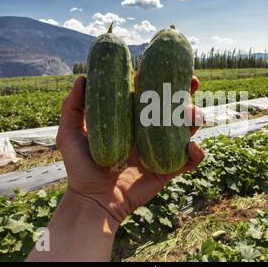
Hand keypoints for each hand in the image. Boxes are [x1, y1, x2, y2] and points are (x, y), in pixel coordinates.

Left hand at [56, 76, 204, 222]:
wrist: (93, 201)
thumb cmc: (80, 168)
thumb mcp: (70, 134)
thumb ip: (73, 107)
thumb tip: (83, 77)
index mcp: (130, 120)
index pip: (149, 94)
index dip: (161, 78)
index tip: (168, 65)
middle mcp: (148, 132)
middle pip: (173, 107)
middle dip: (187, 92)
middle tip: (192, 82)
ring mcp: (160, 150)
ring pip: (187, 129)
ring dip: (195, 118)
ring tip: (191, 116)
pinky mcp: (168, 169)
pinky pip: (190, 160)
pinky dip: (197, 153)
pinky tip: (191, 147)